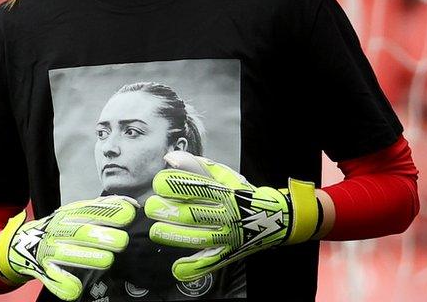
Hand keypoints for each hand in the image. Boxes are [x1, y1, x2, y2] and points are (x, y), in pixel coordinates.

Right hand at [0, 195, 137, 300]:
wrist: (22, 245)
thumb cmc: (62, 229)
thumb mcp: (78, 213)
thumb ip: (103, 209)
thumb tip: (130, 204)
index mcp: (68, 215)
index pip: (89, 211)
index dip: (108, 213)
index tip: (128, 215)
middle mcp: (58, 231)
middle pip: (79, 232)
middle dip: (100, 236)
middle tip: (121, 241)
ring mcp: (50, 251)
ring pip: (67, 254)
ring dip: (87, 257)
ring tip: (107, 260)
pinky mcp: (44, 271)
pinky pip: (54, 279)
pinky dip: (65, 284)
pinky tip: (76, 288)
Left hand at [144, 151, 318, 281]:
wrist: (274, 218)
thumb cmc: (242, 194)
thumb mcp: (224, 176)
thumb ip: (196, 166)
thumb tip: (170, 158)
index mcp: (224, 193)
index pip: (193, 188)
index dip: (170, 185)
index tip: (159, 184)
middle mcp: (225, 215)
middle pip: (189, 214)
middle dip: (165, 211)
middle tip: (152, 207)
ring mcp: (227, 237)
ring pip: (195, 239)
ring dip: (171, 235)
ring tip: (156, 230)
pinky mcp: (227, 254)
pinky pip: (207, 264)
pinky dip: (191, 268)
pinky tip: (176, 266)